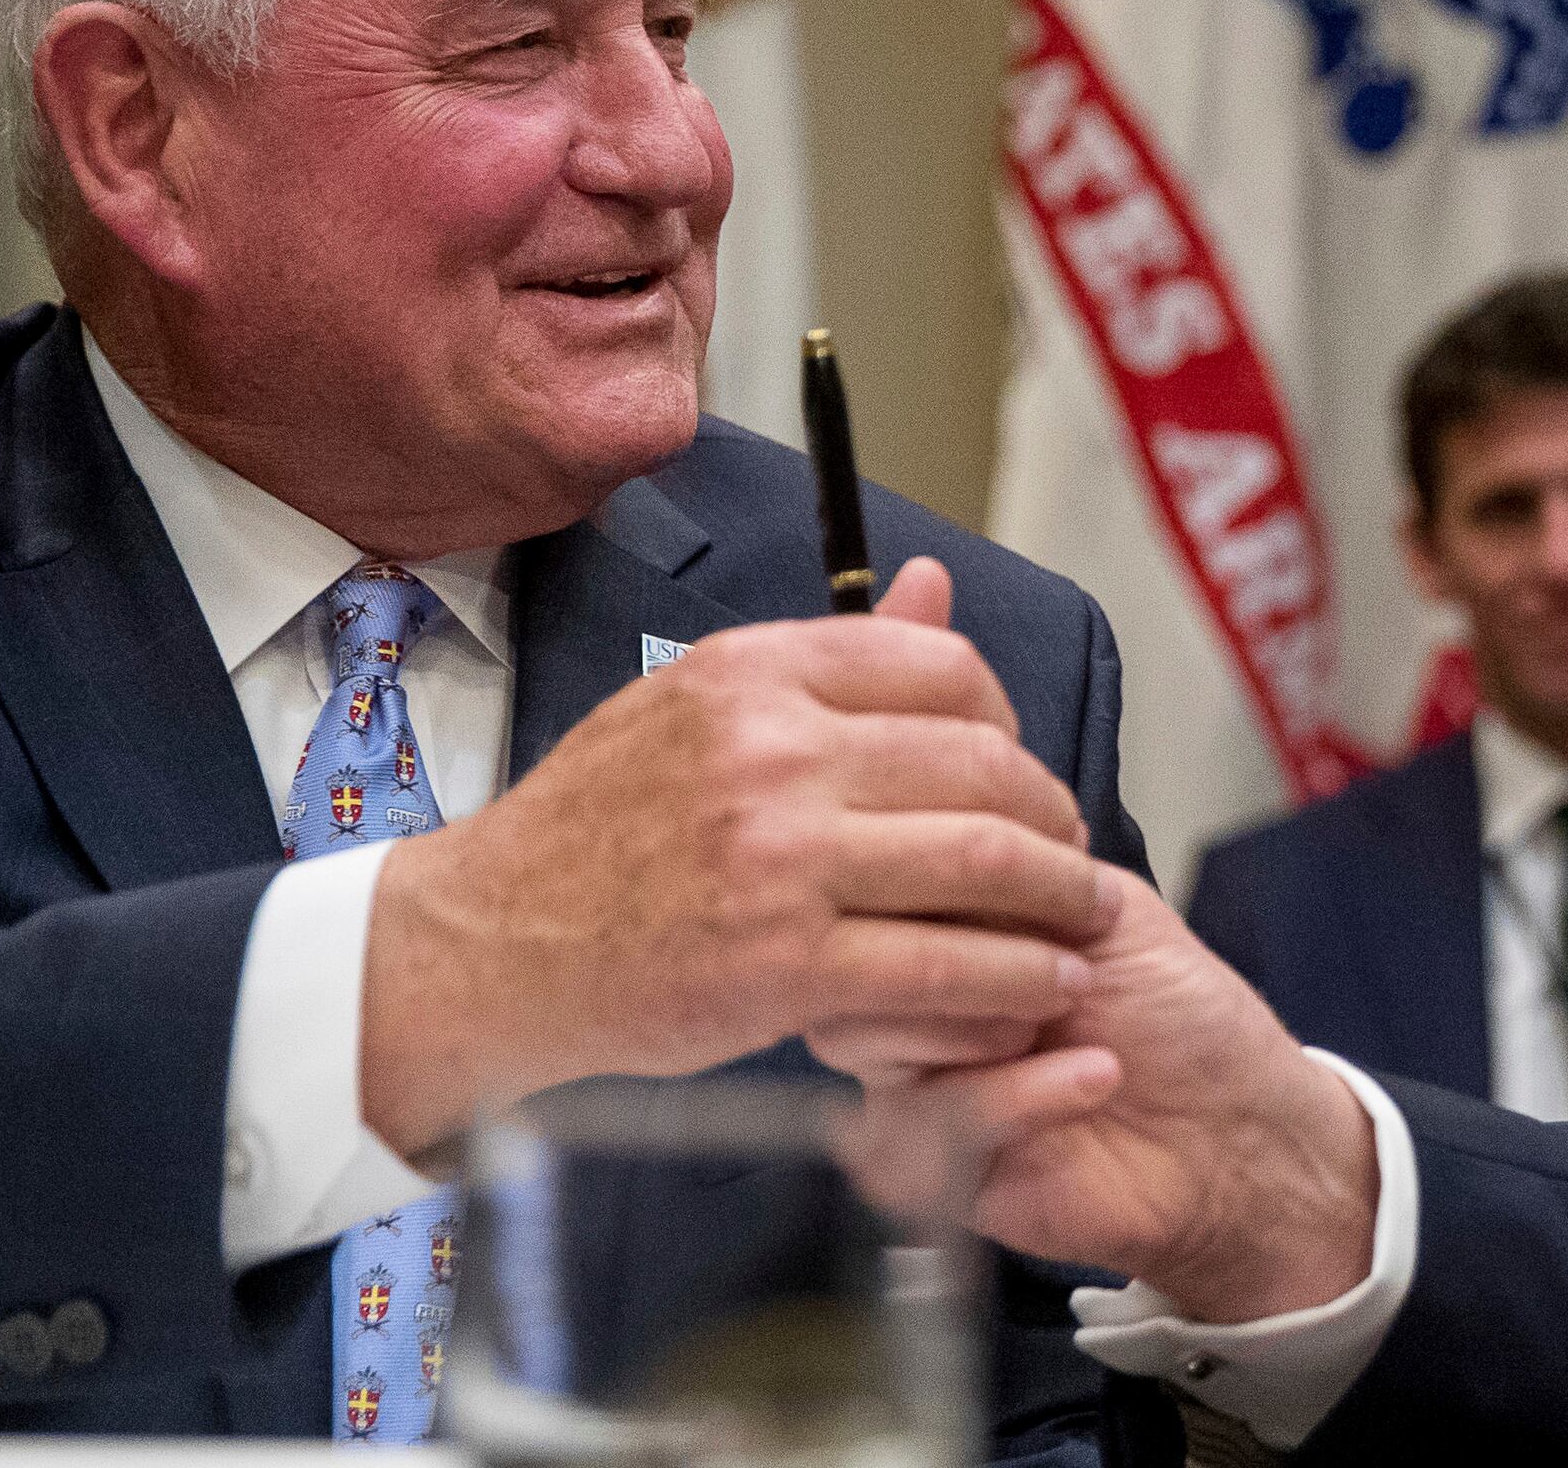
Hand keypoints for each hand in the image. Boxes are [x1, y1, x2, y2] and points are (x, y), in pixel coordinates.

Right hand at [358, 557, 1110, 1153]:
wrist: (482, 948)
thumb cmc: (595, 830)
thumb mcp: (695, 705)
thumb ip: (826, 658)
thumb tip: (934, 578)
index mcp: (755, 672)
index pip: (946, 669)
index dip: (1009, 722)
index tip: (1018, 768)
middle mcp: (773, 751)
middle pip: (984, 765)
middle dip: (1055, 815)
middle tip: (1074, 854)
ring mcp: (780, 859)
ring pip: (984, 862)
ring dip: (1061, 897)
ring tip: (1085, 924)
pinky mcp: (783, 965)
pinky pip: (946, 966)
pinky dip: (1019, 981)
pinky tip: (1046, 990)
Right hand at [823, 864, 1378, 1324]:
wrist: (1234, 1136)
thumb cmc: (1183, 1023)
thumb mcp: (1112, 913)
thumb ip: (1024, 868)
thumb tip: (945, 826)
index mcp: (955, 938)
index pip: (882, 890)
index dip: (930, 875)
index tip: (1005, 873)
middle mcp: (924, 1009)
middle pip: (849, 963)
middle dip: (949, 948)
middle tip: (1055, 965)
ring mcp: (920, 1088)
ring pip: (865, 1037)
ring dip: (978, 1017)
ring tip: (1072, 1015)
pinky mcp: (933, 1168)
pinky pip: (926, 1119)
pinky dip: (1017, 1092)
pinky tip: (1090, 1079)